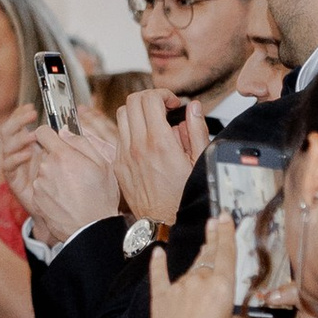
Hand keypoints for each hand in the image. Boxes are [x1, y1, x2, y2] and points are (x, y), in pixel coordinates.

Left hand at [1, 104, 121, 245]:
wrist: (90, 229)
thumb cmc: (101, 196)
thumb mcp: (102, 164)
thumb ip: (81, 143)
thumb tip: (64, 131)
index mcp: (62, 155)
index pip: (42, 132)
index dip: (50, 135)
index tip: (58, 141)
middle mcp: (45, 167)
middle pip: (45, 154)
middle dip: (57, 159)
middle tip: (75, 172)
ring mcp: (39, 184)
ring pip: (43, 172)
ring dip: (53, 176)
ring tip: (72, 190)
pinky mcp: (35, 199)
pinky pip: (41, 188)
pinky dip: (50, 192)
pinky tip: (65, 200)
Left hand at [113, 89, 207, 231]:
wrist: (162, 222)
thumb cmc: (182, 196)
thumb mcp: (199, 162)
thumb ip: (197, 130)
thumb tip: (193, 108)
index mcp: (159, 143)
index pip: (150, 100)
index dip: (163, 95)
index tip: (173, 103)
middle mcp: (137, 146)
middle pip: (132, 102)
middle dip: (150, 98)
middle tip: (163, 108)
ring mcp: (124, 154)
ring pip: (121, 115)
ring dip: (138, 111)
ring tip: (153, 121)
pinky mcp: (117, 164)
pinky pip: (119, 135)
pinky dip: (131, 129)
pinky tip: (145, 140)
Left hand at [144, 229, 241, 317]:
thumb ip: (235, 317)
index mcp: (221, 286)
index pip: (225, 253)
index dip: (226, 233)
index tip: (224, 217)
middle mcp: (199, 280)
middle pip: (207, 255)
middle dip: (212, 238)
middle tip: (213, 222)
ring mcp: (178, 287)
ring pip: (190, 270)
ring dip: (196, 262)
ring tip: (202, 248)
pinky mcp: (160, 297)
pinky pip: (159, 276)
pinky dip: (158, 264)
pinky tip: (157, 253)